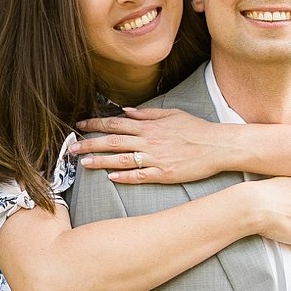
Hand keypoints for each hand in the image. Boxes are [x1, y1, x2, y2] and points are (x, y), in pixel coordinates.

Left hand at [73, 107, 238, 184]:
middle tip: (72, 148)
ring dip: (101, 161)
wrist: (218, 146)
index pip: (116, 123)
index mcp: (149, 125)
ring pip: (122, 159)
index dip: (96, 124)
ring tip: (84, 163)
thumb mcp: (172, 114)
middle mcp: (149, 141)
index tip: (80, 126)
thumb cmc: (196, 129)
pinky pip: (140, 176)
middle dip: (90, 144)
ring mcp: (156, 158)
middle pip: (113, 141)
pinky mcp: (164, 173)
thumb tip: (126, 111)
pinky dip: (125, 177)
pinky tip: (111, 178)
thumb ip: (147, 113)